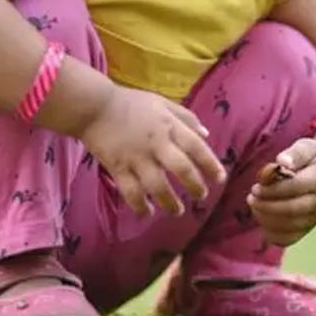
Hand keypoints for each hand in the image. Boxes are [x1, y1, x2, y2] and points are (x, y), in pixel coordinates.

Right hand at [80, 84, 225, 216]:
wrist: (95, 107)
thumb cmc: (131, 103)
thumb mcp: (163, 103)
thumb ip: (186, 117)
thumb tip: (207, 134)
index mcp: (169, 126)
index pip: (196, 147)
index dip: (211, 164)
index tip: (220, 179)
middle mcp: (156, 144)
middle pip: (181, 169)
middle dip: (195, 186)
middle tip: (202, 196)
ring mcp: (136, 157)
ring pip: (157, 186)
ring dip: (170, 202)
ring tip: (177, 211)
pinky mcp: (118, 168)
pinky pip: (131, 192)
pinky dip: (140, 205)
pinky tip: (147, 212)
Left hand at [248, 139, 315, 246]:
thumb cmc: (312, 158)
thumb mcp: (307, 147)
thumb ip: (294, 153)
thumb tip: (281, 162)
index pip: (295, 187)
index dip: (273, 189)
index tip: (256, 186)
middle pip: (292, 210)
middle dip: (266, 205)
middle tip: (251, 197)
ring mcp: (315, 218)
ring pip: (288, 226)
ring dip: (265, 218)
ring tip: (254, 205)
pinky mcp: (307, 229)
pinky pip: (287, 239)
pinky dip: (270, 232)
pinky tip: (262, 217)